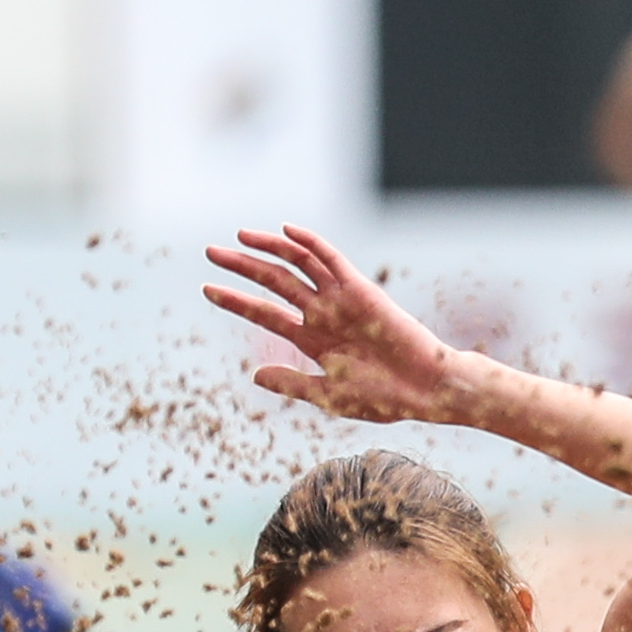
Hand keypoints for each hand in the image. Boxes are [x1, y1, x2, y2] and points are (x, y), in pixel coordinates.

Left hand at [203, 224, 458, 423]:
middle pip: (273, 282)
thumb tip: (254, 375)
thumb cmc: (384, 399)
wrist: (424, 390)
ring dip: (269, 248)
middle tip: (211, 253)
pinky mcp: (361, 291)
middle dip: (242, 266)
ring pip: (298, 265)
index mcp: (312, 341)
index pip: (264, 314)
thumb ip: (292, 383)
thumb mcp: (329, 396)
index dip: (235, 301)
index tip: (207, 289)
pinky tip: (288, 232)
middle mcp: (322, 315)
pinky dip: (311, 244)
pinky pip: (331, 260)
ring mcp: (340, 301)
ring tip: (240, 237)